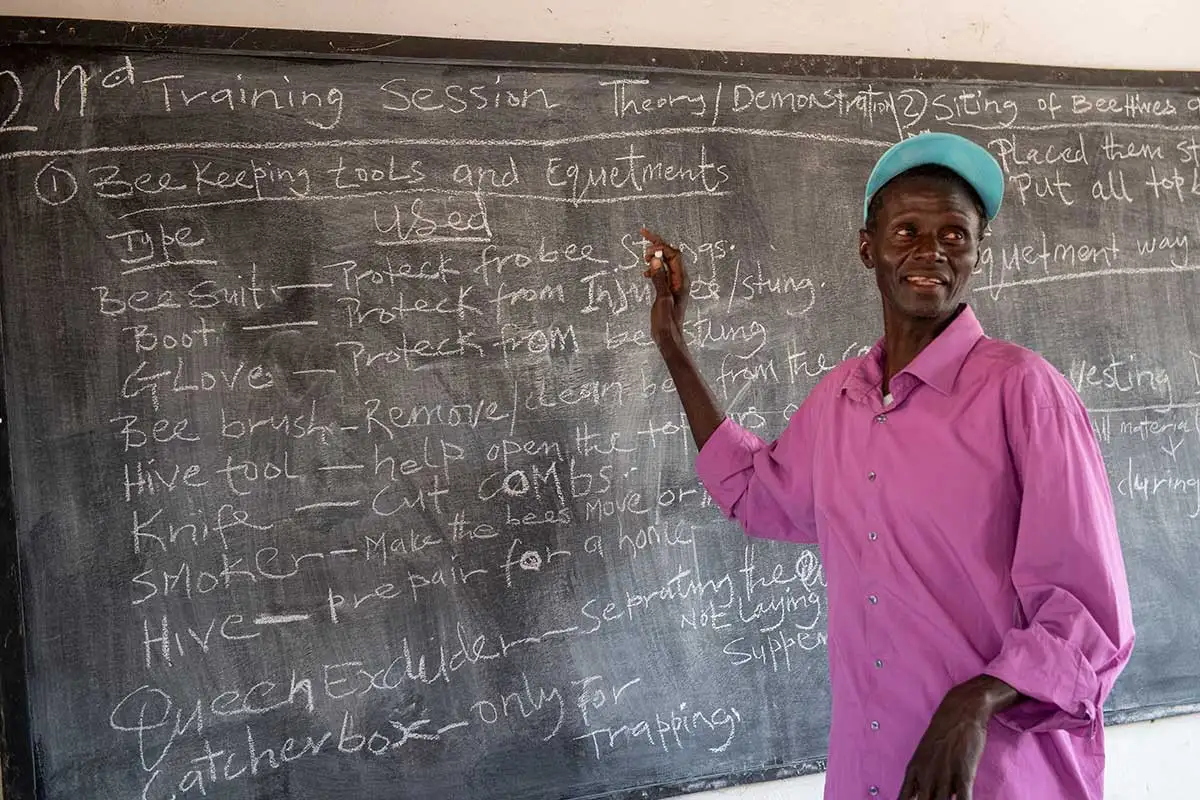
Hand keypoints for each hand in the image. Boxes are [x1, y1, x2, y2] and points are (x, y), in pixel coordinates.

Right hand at [640, 228, 688, 350]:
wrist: (668, 337)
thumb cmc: (667, 321)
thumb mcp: (662, 298)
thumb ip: (660, 278)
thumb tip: (656, 259)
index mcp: (682, 280)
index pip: (674, 254)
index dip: (661, 245)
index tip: (646, 244)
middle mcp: (680, 280)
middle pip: (671, 254)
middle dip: (658, 245)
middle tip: (643, 238)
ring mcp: (674, 284)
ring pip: (666, 262)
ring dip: (655, 256)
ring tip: (644, 258)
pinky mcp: (668, 289)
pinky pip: (662, 272)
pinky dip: (654, 268)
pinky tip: (646, 272)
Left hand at [898, 676, 1018, 799]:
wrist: (960, 711)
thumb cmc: (942, 733)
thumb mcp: (924, 754)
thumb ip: (921, 776)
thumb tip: (919, 794)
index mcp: (914, 770)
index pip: (904, 797)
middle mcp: (927, 775)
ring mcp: (945, 775)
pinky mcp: (964, 774)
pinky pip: (963, 799)